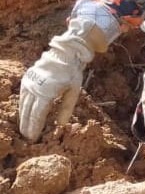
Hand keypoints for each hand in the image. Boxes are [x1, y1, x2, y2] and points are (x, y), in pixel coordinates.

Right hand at [19, 26, 95, 140]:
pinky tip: (23, 115)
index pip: (37, 115)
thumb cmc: (72, 73)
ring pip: (22, 105)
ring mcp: (28, 83)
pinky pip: (22, 97)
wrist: (64, 54)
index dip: (34, 127)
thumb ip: (66, 108)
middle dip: (27, 126)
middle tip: (27, 139)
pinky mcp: (26, 80)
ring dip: (23, 118)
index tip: (33, 138)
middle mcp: (34, 88)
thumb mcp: (74, 91)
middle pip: (28, 112)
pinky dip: (22, 107)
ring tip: (24, 130)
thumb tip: (61, 125)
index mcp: (46, 92)